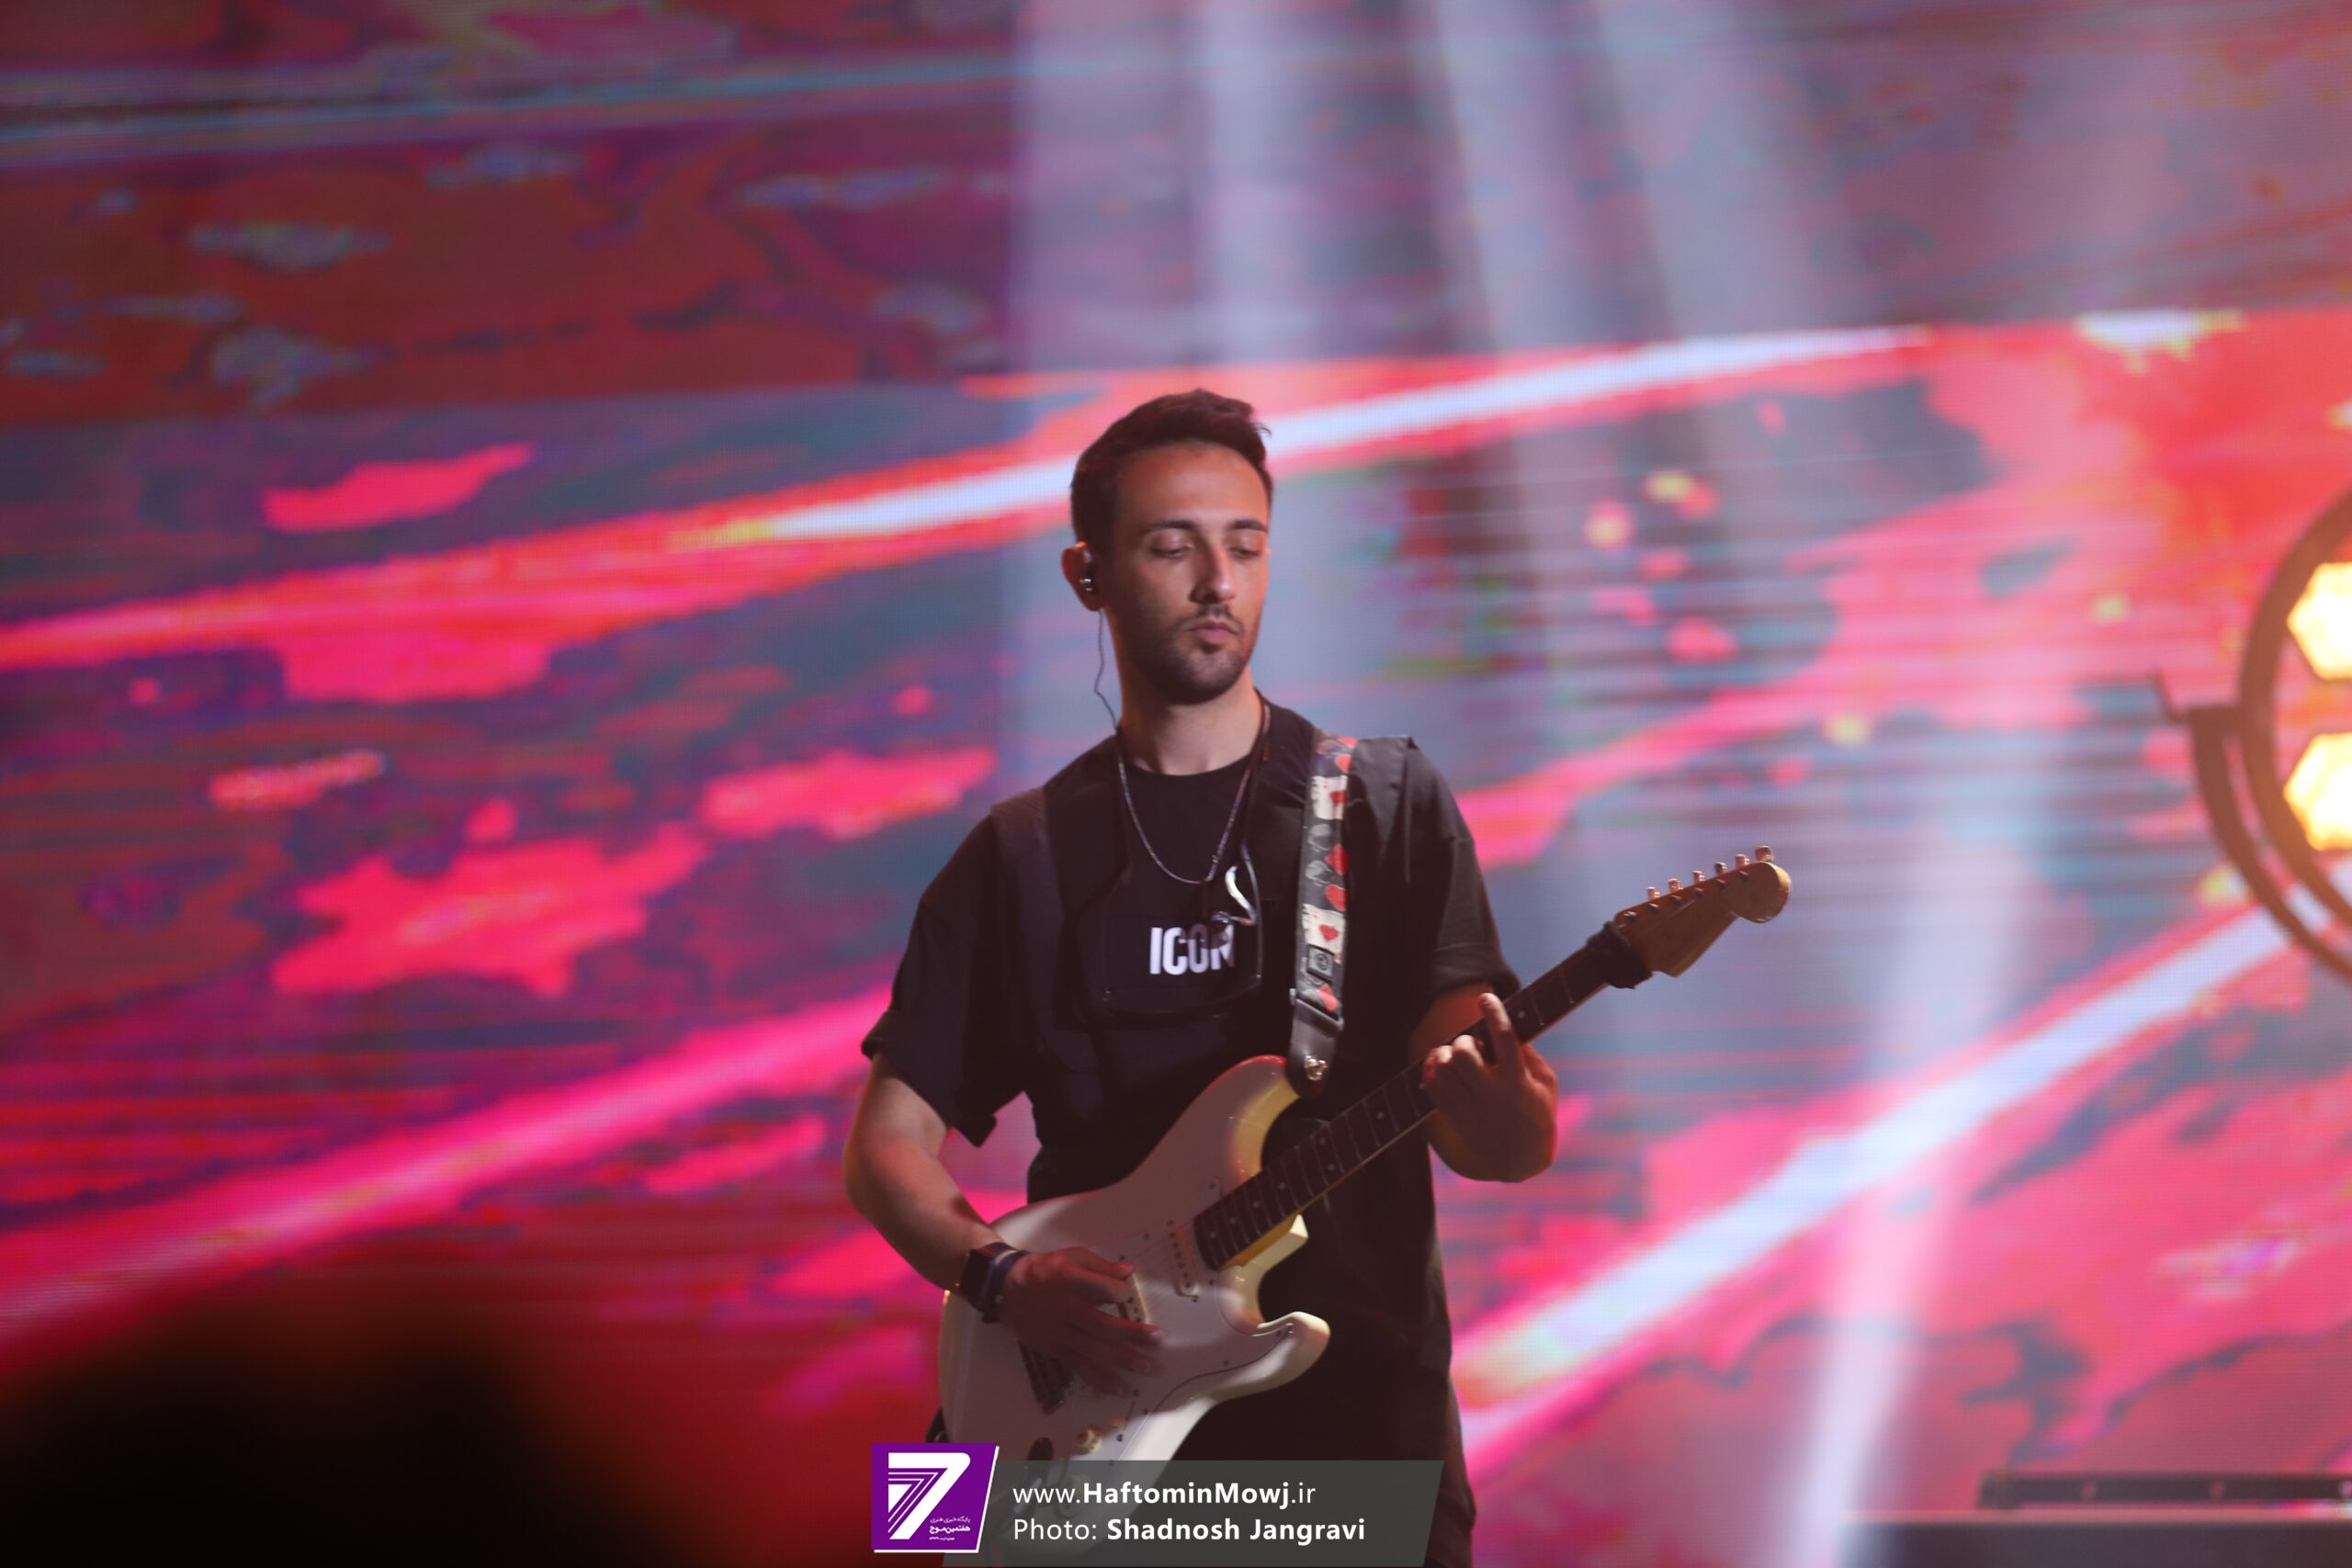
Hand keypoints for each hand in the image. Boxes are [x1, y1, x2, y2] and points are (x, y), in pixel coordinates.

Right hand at [993, 1246, 1161, 1395]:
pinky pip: (1080, 1366)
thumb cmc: (1044, 1270)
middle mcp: (1065, 1309)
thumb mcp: (1070, 1256)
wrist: (1005, 1290)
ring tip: (1148, 1368)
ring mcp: (1060, 1333)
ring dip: (1123, 1360)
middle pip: (1101, 1325)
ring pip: (1094, 1350)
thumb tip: (1129, 1272)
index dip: (1116, 1292)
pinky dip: (1101, 1379)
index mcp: (1068, 1280)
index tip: (1127, 1295)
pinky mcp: (1055, 1349)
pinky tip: (1121, 1387)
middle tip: (1158, 1339)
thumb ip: (1100, 1265)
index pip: (1097, 1287)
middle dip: (1132, 1335)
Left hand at [1420, 991, 1557, 1181]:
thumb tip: (1505, 1024)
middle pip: (1463, 1053)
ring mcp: (1470, 1107)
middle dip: (1464, 1039)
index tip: (1486, 998)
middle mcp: (1492, 1095)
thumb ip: (1528, 1054)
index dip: (1494, 1013)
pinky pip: (1431, 1084)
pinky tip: (1442, 1065)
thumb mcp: (1546, 1083)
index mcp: (1519, 1083)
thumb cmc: (1537, 1113)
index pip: (1505, 1040)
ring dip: (1445, 1053)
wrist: (1519, 1160)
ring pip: (1443, 1068)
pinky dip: (1432, 1067)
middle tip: (1472, 1045)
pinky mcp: (1454, 1116)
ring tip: (1455, 1055)